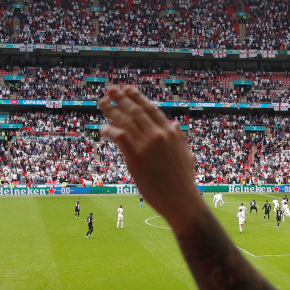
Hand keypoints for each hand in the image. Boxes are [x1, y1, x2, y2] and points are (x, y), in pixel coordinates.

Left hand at [98, 87, 206, 228]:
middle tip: (111, 90)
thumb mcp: (186, 154)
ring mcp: (146, 145)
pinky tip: (103, 128)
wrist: (181, 200)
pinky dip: (110, 130)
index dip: (138, 98)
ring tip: (102, 102)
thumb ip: (179, 138)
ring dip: (112, 110)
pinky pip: (120, 137)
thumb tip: (175, 124)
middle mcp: (158, 134)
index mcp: (170, 133)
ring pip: (126, 121)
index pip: (151, 109)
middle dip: (122, 99)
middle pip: (136, 111)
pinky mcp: (135, 157)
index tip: (129, 89)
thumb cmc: (184, 181)